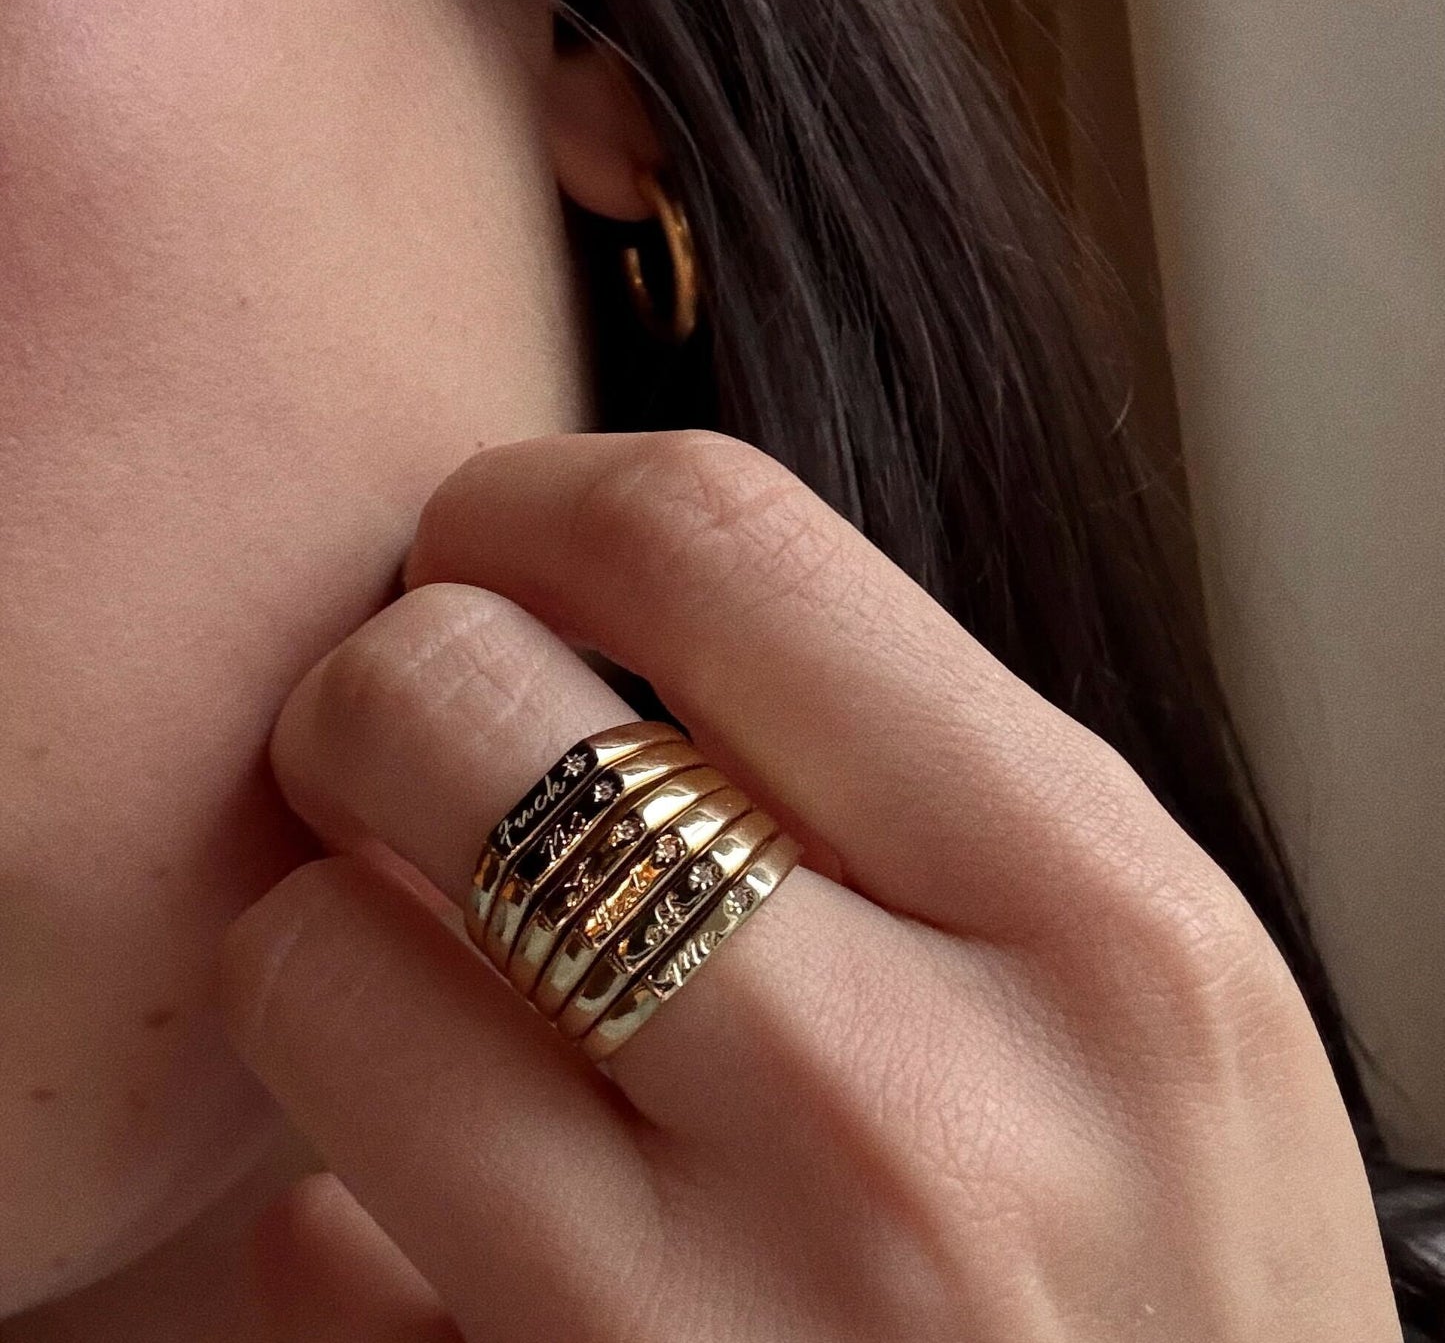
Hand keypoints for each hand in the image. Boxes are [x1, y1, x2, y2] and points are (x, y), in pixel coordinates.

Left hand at [220, 429, 1397, 1340]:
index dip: (533, 498)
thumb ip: (897, 778)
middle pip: (444, 703)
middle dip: (381, 691)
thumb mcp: (1134, 977)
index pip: (706, 540)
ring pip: (309, 966)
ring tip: (442, 989)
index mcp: (1094, 920)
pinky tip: (472, 1235)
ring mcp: (704, 1330)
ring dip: (334, 945)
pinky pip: (306, 1257)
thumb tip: (594, 614)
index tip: (489, 544)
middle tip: (417, 745)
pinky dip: (352, 1213)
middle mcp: (901, 1113)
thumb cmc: (1171, 1276)